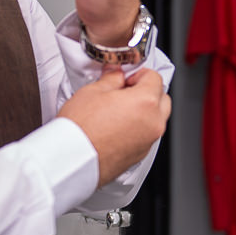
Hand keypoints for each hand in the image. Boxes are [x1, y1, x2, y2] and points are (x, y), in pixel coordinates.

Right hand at [56, 68, 170, 186]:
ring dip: (145, 111)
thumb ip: (112, 79)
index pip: (155, 78)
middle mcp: (153, 123)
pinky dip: (138, 129)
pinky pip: (147, 135)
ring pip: (157, 119)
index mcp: (146, 102)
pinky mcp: (141, 155)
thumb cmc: (81, 129)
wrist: (73, 159)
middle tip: (125, 92)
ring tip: (119, 111)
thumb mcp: (93, 91)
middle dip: (147, 92)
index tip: (125, 79)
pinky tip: (117, 128)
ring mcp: (149, 141)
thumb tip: (116, 75)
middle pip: (162, 98)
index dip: (138, 74)